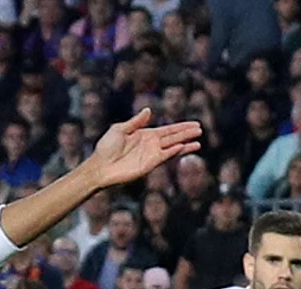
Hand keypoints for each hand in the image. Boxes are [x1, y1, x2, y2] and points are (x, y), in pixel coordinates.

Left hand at [83, 109, 202, 188]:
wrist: (100, 165)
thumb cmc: (106, 147)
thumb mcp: (120, 129)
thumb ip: (136, 121)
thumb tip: (148, 110)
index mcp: (146, 134)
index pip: (168, 130)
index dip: (181, 126)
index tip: (195, 124)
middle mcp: (151, 144)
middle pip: (174, 137)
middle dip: (187, 133)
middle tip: (200, 129)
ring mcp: (151, 155)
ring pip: (172, 147)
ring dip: (185, 144)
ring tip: (198, 141)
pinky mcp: (149, 164)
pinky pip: (164, 156)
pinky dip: (173, 151)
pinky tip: (182, 146)